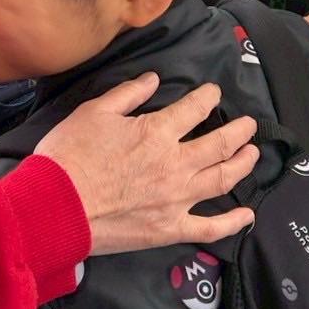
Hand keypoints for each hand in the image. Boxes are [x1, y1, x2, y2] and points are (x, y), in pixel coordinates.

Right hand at [36, 73, 258, 254]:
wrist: (55, 206)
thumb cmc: (70, 155)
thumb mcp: (94, 112)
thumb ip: (128, 94)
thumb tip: (153, 78)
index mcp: (157, 133)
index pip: (194, 108)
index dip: (208, 97)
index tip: (214, 92)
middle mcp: (175, 164)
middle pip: (220, 144)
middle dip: (240, 131)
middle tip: (250, 124)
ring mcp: (177, 199)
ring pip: (223, 179)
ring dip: (243, 165)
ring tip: (253, 154)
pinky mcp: (170, 229)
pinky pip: (210, 228)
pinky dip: (233, 223)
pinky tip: (248, 215)